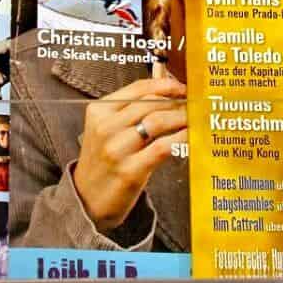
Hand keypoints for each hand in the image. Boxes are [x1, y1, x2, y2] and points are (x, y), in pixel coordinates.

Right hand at [72, 77, 186, 232]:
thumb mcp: (108, 128)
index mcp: (99, 111)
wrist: (87, 199)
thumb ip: (132, 107)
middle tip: (194, 105)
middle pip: (151, 103)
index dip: (166, 84)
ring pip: (158, 121)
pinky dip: (181, 139)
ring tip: (194, 120)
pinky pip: (163, 147)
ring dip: (182, 118)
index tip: (183, 88)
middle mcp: (105, 127)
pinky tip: (190, 138)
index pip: (139, 88)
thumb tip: (166, 83)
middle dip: (178, 102)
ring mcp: (116, 149)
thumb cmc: (104, 161)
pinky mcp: (130, 171)